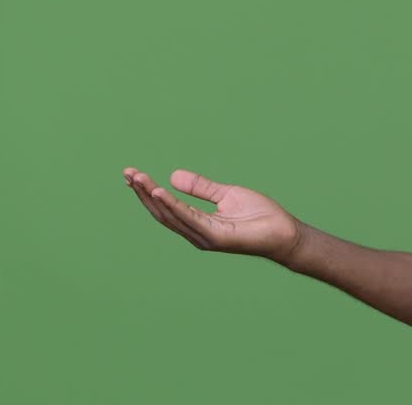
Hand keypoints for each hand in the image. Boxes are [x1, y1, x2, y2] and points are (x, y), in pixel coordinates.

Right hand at [123, 167, 302, 262]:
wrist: (284, 231)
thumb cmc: (259, 215)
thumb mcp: (226, 194)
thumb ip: (201, 187)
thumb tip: (173, 176)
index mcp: (198, 223)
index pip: (166, 207)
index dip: (148, 191)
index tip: (132, 174)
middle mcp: (196, 233)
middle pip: (162, 212)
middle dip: (143, 193)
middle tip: (127, 173)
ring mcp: (204, 237)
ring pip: (171, 215)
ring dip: (152, 197)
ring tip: (138, 179)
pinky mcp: (215, 237)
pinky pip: (189, 219)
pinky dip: (173, 206)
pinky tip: (159, 192)